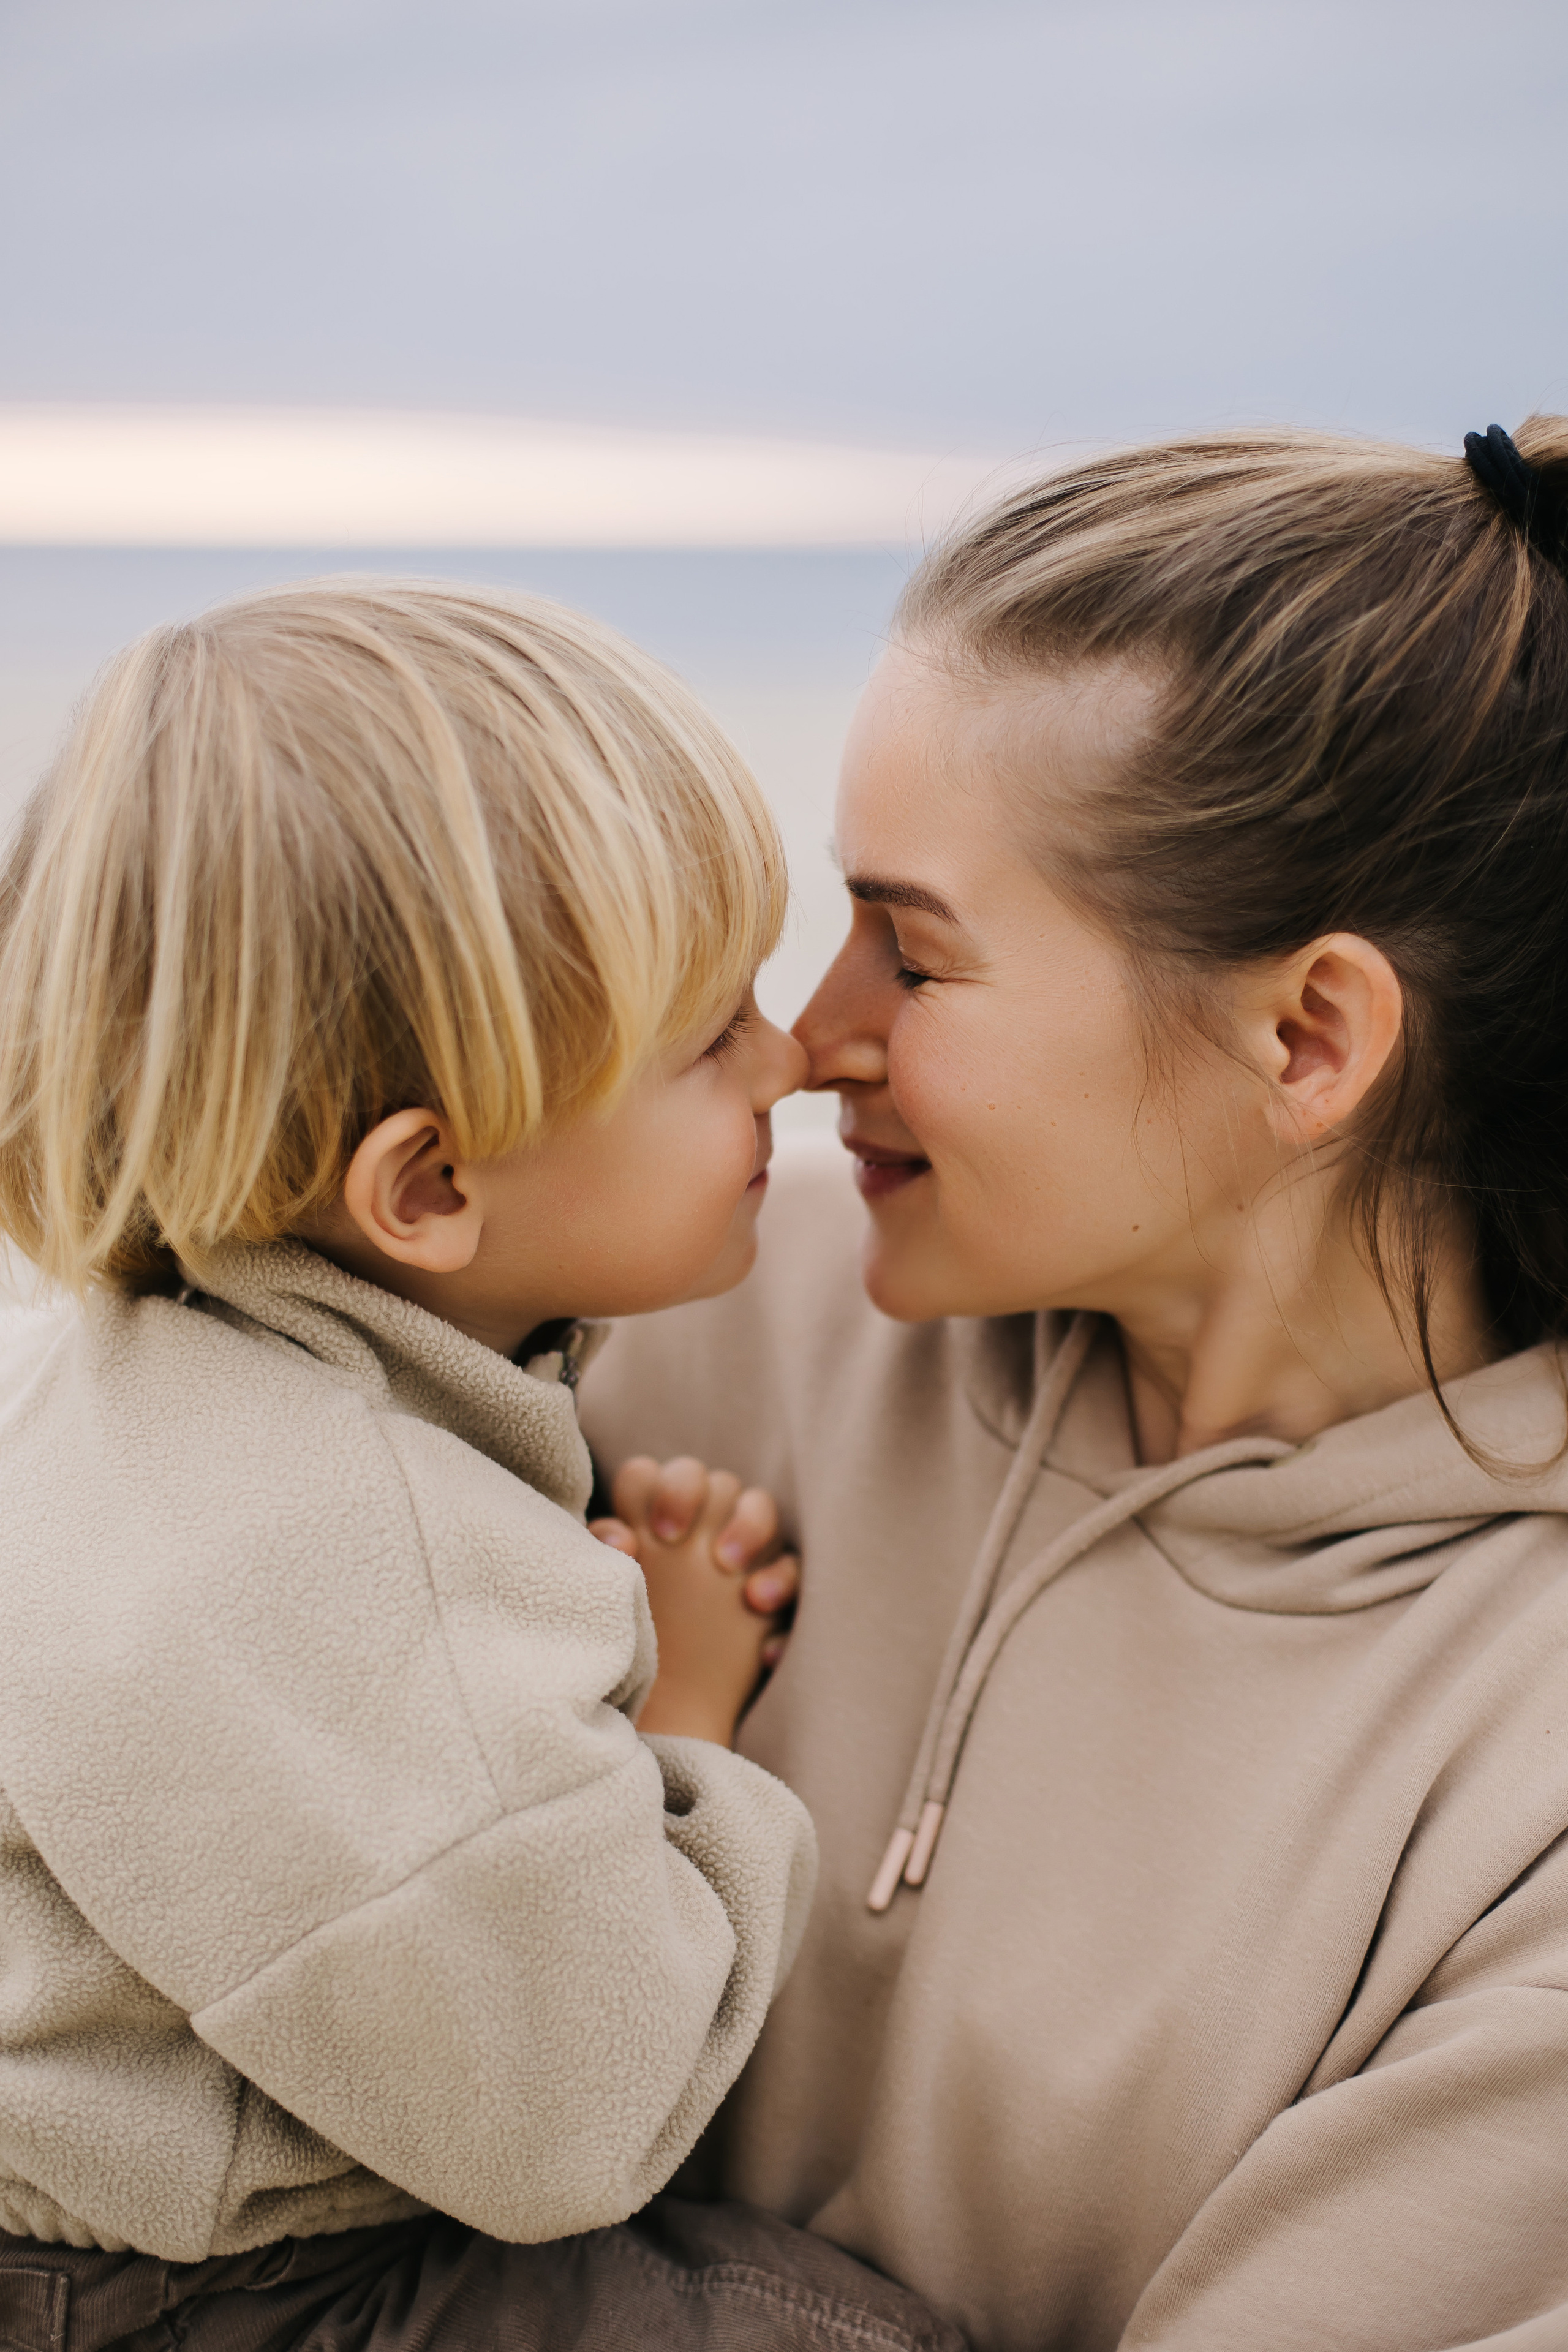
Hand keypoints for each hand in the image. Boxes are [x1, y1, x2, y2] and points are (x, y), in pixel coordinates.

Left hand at [591, 1456, 798, 1746]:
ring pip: (760, 1505)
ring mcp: (742, 1551)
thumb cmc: (634, 1646)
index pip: (654, 1474)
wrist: (666, 1712)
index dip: (658, 1489)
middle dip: (705, 1502)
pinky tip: (763, 1639)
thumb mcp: (617, 1599)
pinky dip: (781, 1590)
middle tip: (689, 1545)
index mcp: (650, 1519)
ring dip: (749, 1529)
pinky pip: (795, 1569)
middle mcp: (699, 1523)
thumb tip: (620, 1538)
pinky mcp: (775, 1589)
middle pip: (713, 1478)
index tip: (657, 1532)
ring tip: (733, 1575)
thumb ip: (609, 1558)